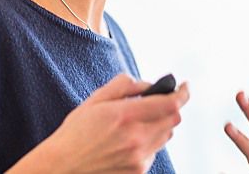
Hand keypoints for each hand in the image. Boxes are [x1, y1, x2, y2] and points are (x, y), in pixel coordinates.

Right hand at [11, 73, 189, 173]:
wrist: (63, 167)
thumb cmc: (75, 133)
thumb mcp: (95, 100)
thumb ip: (124, 86)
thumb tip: (147, 84)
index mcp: (125, 115)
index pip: (171, 103)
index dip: (183, 93)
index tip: (185, 86)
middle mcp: (136, 138)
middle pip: (173, 119)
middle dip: (170, 108)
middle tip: (158, 103)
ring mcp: (139, 158)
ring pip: (166, 135)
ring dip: (159, 125)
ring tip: (136, 124)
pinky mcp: (138, 171)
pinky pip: (154, 151)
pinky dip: (149, 142)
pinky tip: (128, 141)